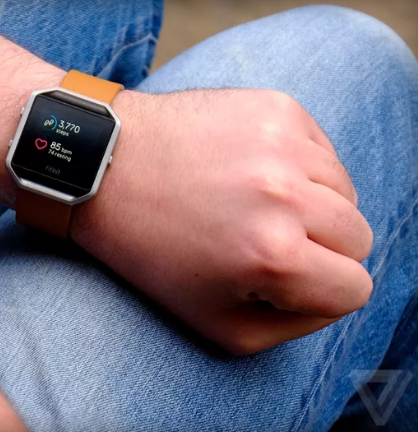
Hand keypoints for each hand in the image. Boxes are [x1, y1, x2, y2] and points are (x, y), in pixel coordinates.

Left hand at [72, 89, 373, 354]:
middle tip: (265, 240)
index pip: (354, 289)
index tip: (286, 280)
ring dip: (310, 204)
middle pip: (358, 236)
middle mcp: (285, 196)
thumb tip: (327, 297)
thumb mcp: (212, 322)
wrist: (104, 167)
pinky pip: (320, 148)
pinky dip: (297, 164)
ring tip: (252, 203)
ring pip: (344, 189)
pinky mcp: (275, 107)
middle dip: (319, 249)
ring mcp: (282, 143)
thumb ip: (288, 327)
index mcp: (271, 257)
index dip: (322, 291)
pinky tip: (248, 169)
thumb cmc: (149, 250)